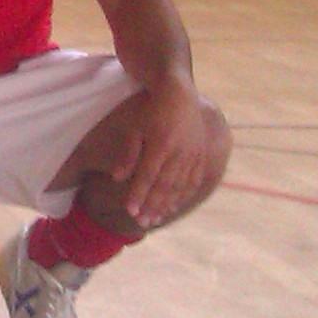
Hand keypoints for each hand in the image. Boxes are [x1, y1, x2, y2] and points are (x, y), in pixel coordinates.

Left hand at [117, 79, 225, 227]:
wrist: (179, 94)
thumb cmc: (151, 111)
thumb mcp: (135, 128)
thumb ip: (128, 154)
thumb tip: (116, 178)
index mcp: (161, 144)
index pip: (148, 176)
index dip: (139, 194)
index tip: (130, 211)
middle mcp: (180, 153)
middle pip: (164, 186)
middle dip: (152, 206)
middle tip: (142, 223)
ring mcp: (193, 155)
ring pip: (179, 186)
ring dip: (166, 205)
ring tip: (154, 219)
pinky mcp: (201, 156)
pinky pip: (193, 181)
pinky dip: (183, 196)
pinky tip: (173, 207)